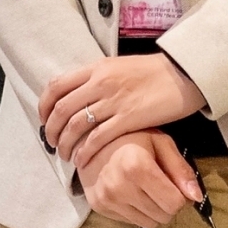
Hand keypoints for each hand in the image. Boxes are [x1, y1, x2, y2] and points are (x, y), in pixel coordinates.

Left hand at [40, 53, 206, 166]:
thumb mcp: (119, 67)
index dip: (44, 106)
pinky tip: (83, 160)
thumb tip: (78, 95)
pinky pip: (98, 138)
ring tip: (65, 156)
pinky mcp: (128, 118)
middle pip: (61, 109)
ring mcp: (114, 101)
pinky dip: (85, 152)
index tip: (44, 120)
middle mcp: (100, 83)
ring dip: (65, 144)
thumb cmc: (153, 71)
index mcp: (96, 68)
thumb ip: (97, 79)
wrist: (183, 73)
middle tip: (52, 143)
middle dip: (51, 130)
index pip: (57, 86)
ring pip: (75, 126)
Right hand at [80, 131, 199, 227]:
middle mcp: (120, 186)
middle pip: (163, 217)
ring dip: (154, 211)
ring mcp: (107, 199)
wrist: (89, 138)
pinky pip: (131, 222)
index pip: (174, 204)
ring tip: (147, 190)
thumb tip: (196, 197)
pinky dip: (137, 211)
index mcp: (138, 166)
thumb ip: (180, 168)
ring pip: (149, 223)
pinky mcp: (98, 207)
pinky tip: (132, 192)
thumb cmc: (130, 137)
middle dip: (168, 205)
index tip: (176, 184)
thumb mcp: (160, 143)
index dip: (181, 196)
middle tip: (162, 186)